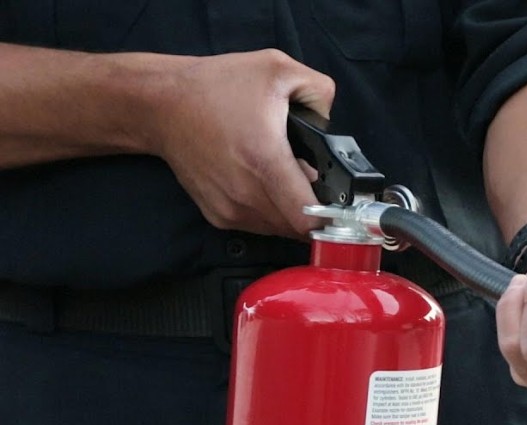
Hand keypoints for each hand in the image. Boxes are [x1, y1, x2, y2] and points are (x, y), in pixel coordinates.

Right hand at [150, 49, 334, 237]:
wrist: (160, 105)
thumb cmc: (216, 87)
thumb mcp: (277, 69)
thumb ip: (319, 90)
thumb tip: (331, 123)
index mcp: (265, 162)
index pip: (308, 218)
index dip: (333, 216)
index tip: (342, 203)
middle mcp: (246, 194)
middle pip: (300, 228)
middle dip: (317, 210)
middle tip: (316, 182)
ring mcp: (230, 209)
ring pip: (280, 230)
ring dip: (294, 213)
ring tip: (290, 179)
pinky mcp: (219, 216)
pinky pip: (259, 226)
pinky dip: (272, 213)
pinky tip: (268, 185)